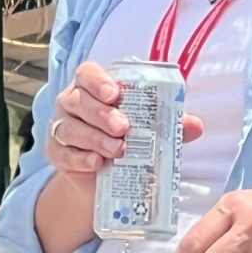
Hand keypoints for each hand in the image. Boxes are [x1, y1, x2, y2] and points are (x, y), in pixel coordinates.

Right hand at [44, 61, 204, 198]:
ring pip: (68, 127)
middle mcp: (71, 104)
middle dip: (100, 113)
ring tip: (117, 150)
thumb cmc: (127, 142)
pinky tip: (96, 163)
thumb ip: (170, 125)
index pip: (87, 74)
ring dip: (94, 138)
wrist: (103, 178)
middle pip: (77, 100)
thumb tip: (195, 124)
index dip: (98, 81)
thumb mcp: (151, 131)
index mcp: (92, 89)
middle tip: (123, 127)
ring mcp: (60, 128)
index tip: (115, 94)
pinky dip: (80, 158)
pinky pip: (63, 153)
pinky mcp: (56, 153)